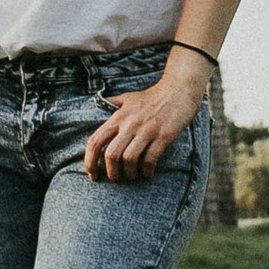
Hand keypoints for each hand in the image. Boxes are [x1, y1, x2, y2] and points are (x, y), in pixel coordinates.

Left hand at [84, 54, 210, 182]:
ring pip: (129, 160)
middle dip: (112, 173)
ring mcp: (147, 131)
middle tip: (117, 178)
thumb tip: (97, 105)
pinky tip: (148, 173)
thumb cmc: (151, 97)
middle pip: (111, 155)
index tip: (92, 175)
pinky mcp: (163, 136)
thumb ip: (112, 104)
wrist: (178, 91)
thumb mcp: (128, 98)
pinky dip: (146, 172)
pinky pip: (150, 160)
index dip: (89, 162)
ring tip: (133, 176)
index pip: (95, 141)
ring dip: (129, 174)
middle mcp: (130, 124)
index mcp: (118, 117)